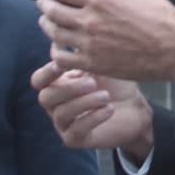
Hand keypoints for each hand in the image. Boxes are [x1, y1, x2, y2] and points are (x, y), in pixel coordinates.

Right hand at [31, 62, 153, 161]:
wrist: (135, 109)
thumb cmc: (115, 84)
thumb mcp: (102, 65)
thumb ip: (84, 53)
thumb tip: (68, 35)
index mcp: (57, 85)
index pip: (38, 80)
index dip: (47, 73)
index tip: (62, 64)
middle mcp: (55, 105)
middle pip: (46, 97)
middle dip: (69, 88)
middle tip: (92, 82)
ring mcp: (63, 124)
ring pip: (61, 114)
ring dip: (84, 103)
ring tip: (105, 96)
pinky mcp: (74, 139)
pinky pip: (75, 131)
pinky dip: (92, 118)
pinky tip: (109, 109)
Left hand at [36, 0, 174, 80]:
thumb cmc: (161, 17)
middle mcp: (89, 21)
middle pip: (52, 11)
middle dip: (43, 3)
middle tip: (43, 1)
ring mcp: (89, 44)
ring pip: (53, 33)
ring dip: (46, 25)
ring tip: (47, 21)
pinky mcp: (93, 63)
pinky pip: (62, 58)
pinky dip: (55, 51)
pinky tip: (59, 47)